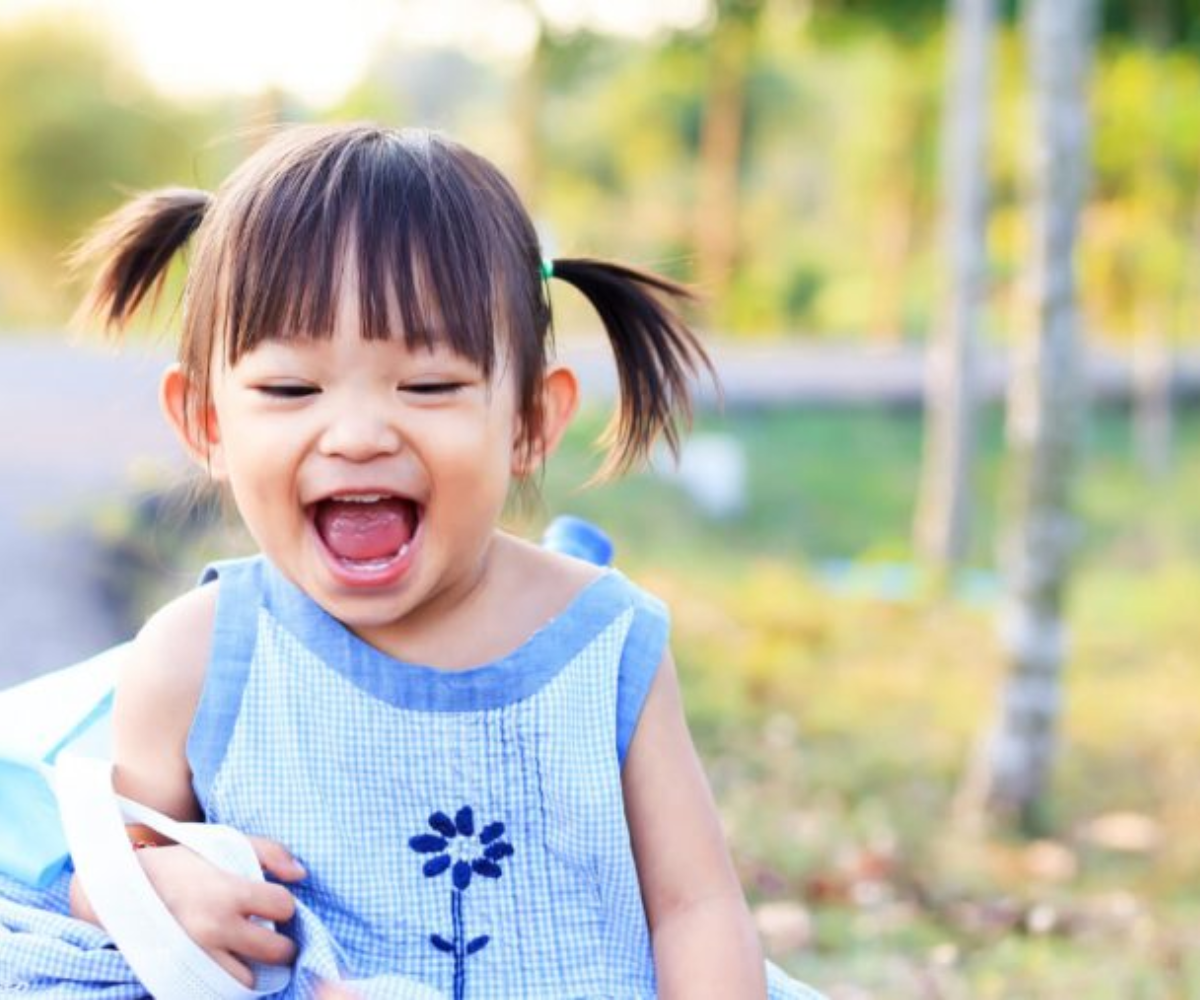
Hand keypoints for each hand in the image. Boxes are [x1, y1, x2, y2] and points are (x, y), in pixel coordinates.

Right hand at [72, 834, 303, 987]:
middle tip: (274, 938)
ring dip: (253, 969)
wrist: (118, 886)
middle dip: (282, 945)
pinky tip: (227, 966)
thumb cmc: (179, 862)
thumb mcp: (225, 843)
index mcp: (229, 892)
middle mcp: (215, 927)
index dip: (285, 905)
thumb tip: (301, 875)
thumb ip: (269, 852)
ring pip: (246, 981)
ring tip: (249, 954)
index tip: (274, 904)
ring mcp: (195, 955)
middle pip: (275, 951)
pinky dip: (225, 985)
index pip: (284, 907)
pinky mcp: (176, 974)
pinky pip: (214, 992)